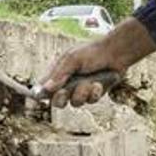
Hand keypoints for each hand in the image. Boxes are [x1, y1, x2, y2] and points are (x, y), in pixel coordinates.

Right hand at [40, 18, 155, 107]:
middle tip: (64, 92)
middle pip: (57, 101)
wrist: (116, 54)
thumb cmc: (92, 53)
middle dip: (61, 98)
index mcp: (59, 72)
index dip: (41, 94)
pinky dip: (95, 92)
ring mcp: (81, 90)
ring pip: (75, 102)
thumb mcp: (72, 59)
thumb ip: (59, 74)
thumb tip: (45, 88)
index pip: (44, 87)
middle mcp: (68, 83)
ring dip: (83, 92)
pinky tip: (99, 83)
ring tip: (90, 81)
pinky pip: (90, 101)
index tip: (39, 98)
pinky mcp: (93, 94)